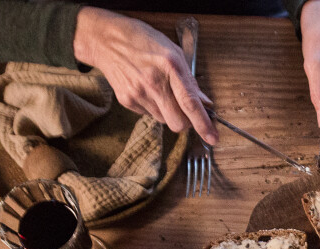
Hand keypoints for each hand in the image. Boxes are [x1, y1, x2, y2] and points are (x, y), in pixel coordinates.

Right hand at [73, 8, 218, 144]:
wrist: (106, 39)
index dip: (203, 123)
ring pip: (164, 121)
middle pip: (177, 123)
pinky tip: (146, 90)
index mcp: (170, 66)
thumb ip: (189, 79)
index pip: (190, 103)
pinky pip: (148, 114)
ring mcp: (138, 93)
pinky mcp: (126, 100)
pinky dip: (153, 107)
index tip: (213, 138)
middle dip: (186, 123)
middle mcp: (154, 82)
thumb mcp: (172, 51)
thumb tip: (204, 102)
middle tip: (186, 112)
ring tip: (161, 92)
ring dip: (169, 113)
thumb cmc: (143, 41)